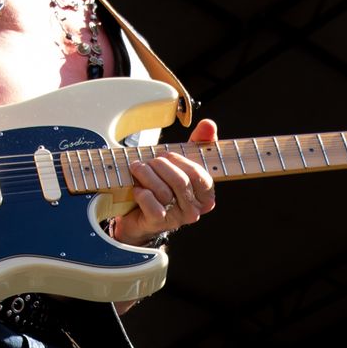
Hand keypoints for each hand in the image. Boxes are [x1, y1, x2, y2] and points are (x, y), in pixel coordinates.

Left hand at [115, 117, 218, 244]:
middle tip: (148, 161)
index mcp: (206, 196)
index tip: (166, 155)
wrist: (140, 212)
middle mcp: (195, 210)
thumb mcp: (183, 162)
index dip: (180, 161)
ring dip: (146, 175)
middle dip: (160, 166)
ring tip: (137, 169)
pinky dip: (141, 192)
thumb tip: (208, 124)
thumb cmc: (165, 185)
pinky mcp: (159, 223)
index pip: (199, 175)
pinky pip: (152, 204)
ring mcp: (177, 218)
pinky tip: (137, 188)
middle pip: (180, 181)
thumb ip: (199, 142)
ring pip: (164, 191)